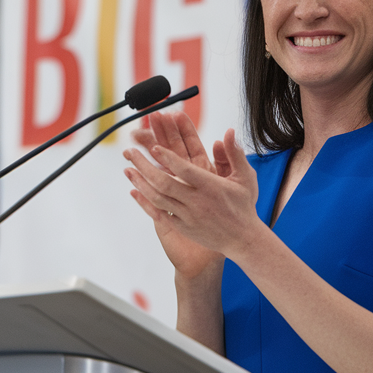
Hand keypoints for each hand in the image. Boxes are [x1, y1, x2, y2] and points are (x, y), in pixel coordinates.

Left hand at [124, 121, 261, 273]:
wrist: (242, 240)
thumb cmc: (243, 206)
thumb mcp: (245, 178)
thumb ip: (234, 154)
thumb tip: (229, 132)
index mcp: (211, 186)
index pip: (185, 170)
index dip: (168, 158)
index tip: (154, 147)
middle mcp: (197, 201)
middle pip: (164, 182)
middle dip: (143, 166)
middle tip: (129, 152)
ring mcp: (187, 215)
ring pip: (158, 198)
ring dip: (140, 182)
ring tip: (127, 168)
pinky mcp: (182, 226)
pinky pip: (159, 214)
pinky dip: (144, 202)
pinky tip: (134, 190)